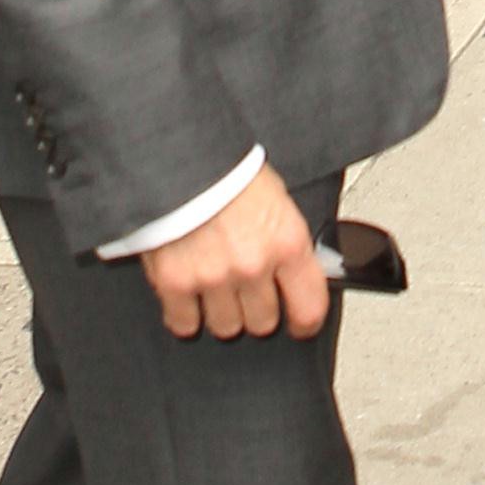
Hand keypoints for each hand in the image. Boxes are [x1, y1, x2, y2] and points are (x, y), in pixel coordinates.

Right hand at [139, 164, 329, 342]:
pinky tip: (187, 296)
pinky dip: (184, 314)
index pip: (309, 307)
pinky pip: (184, 323)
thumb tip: (295, 270)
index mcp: (286, 242)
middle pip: (263, 322)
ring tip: (215, 287)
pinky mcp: (175, 283)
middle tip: (245, 289)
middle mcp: (253, 265)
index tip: (300, 324)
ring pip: (226, 327)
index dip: (305, 323)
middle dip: (256, 309)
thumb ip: (284, 241)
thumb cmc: (227, 171)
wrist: (179, 157)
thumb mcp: (275, 199)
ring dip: (221, 311)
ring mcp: (214, 278)